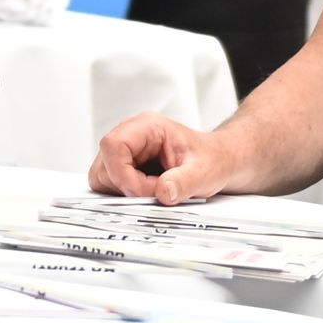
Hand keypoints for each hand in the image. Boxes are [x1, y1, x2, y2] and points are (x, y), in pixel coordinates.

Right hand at [90, 114, 233, 204]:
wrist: (219, 161)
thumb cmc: (212, 159)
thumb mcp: (205, 172)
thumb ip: (184, 182)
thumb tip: (163, 192)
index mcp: (147, 127)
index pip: (113, 146)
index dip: (122, 174)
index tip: (145, 192)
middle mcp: (130, 135)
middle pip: (104, 165)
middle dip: (126, 187)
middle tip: (156, 192)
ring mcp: (124, 152)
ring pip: (103, 178)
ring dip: (126, 192)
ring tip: (156, 190)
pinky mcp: (122, 167)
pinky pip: (110, 186)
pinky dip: (127, 195)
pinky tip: (150, 191)